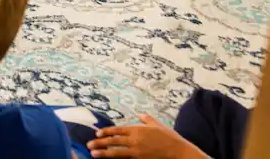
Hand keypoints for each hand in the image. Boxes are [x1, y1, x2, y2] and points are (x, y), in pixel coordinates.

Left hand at [87, 114, 208, 158]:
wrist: (179, 152)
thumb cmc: (169, 138)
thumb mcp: (157, 125)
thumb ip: (146, 119)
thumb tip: (140, 115)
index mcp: (137, 130)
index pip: (117, 130)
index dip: (106, 132)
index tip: (97, 133)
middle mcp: (135, 140)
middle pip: (113, 142)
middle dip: (100, 143)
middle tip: (89, 145)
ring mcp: (137, 152)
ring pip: (117, 153)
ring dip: (104, 154)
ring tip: (94, 154)